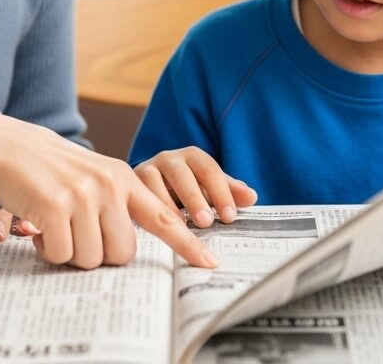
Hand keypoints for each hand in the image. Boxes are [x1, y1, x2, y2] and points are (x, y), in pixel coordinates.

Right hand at [0, 114, 220, 269]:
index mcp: (122, 178)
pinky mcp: (57, 206)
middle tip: (75, 232)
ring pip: (91, 259)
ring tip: (55, 224)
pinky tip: (39, 225)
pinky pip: (62, 255)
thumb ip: (116, 205)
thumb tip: (127, 250)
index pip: (164, 216)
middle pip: (122, 253)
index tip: (210, 261)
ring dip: (69, 252)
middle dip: (97, 254)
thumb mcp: (92, 177)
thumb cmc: (49, 171)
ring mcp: (83, 193)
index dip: (187, 243)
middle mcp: (108, 184)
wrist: (7, 147)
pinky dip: (48, 250)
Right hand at [134, 146, 257, 226]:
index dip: (221, 192)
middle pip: (183, 174)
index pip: (209, 170)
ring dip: (168, 204)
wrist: (148, 188)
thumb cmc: (183, 190)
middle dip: (195, 198)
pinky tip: (157, 225)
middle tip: (207, 222)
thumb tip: (252, 197)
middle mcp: (169, 159)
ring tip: (181, 226)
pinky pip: (137, 194)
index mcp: (192, 157)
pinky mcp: (130, 183)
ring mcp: (147, 169)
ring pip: (155, 181)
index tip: (230, 216)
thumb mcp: (207, 189)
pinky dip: (147, 208)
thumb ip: (228, 191)